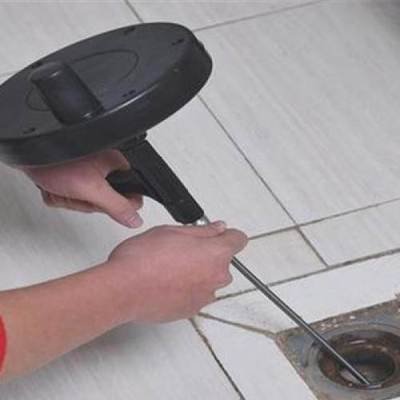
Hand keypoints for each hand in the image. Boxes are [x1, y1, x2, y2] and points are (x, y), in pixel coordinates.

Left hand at [22, 150, 142, 227]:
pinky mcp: (69, 177)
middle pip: (103, 202)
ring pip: (85, 202)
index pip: (128, 197)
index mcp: (116, 164)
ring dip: (70, 199)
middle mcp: (102, 167)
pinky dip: (60, 196)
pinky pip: (71, 198)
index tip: (97, 199)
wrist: (27, 155)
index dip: (112, 204)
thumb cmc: (57, 163)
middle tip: (76, 190)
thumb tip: (135, 219)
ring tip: (62, 186)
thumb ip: (117, 206)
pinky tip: (55, 186)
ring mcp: (85, 172)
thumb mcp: (93, 190)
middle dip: (85, 201)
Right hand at [108, 222, 247, 322]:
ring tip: (170, 267)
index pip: (238, 239)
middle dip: (208, 255)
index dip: (226, 235)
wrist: (124, 290)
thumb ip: (202, 230)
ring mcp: (204, 296)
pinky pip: (196, 295)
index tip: (216, 235)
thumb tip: (217, 229)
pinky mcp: (191, 311)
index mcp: (216, 253)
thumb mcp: (172, 231)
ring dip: (197, 273)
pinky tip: (166, 283)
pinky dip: (187, 289)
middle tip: (183, 249)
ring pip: (209, 279)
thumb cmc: (143, 259)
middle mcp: (216, 277)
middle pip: (223, 262)